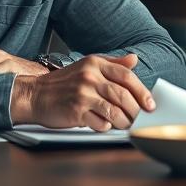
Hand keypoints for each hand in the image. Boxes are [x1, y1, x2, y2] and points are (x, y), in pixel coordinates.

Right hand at [10, 53, 155, 130]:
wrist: (35, 95)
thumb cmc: (63, 83)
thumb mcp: (87, 66)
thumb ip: (112, 64)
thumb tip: (134, 59)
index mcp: (95, 64)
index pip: (126, 76)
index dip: (142, 91)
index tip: (150, 103)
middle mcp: (89, 77)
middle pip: (123, 95)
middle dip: (136, 110)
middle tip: (141, 118)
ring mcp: (82, 94)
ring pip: (114, 111)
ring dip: (124, 121)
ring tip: (126, 125)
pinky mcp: (75, 111)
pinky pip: (100, 122)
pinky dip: (107, 126)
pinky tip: (106, 125)